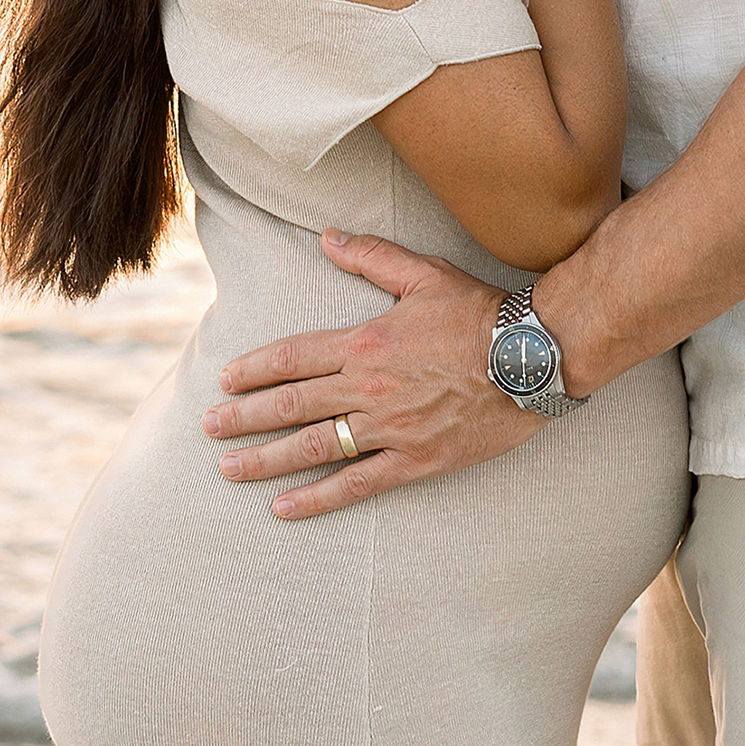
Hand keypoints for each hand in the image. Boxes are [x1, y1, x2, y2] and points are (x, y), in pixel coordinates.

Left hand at [203, 232, 544, 518]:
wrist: (536, 357)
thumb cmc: (482, 313)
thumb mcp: (424, 274)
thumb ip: (371, 256)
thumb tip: (327, 237)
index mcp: (367, 341)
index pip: (294, 356)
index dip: (255, 370)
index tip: (226, 381)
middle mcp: (369, 386)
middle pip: (293, 404)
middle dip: (245, 417)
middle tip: (208, 427)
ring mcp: (391, 427)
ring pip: (314, 446)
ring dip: (266, 459)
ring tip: (229, 469)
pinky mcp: (416, 460)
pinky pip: (358, 483)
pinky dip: (318, 497)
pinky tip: (284, 507)